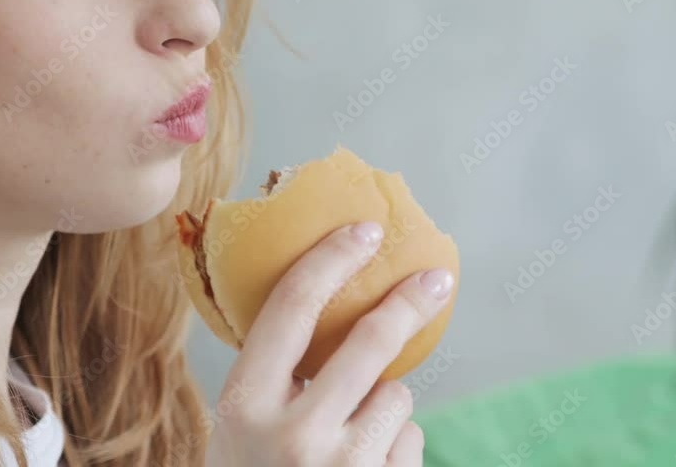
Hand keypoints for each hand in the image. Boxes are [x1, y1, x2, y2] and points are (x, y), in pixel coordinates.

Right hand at [204, 221, 453, 465]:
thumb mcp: (238, 429)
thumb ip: (272, 379)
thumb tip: (330, 303)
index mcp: (243, 406)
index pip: (291, 309)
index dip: (332, 259)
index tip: (366, 229)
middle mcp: (293, 435)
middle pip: (371, 342)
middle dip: (409, 303)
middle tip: (437, 279)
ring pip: (397, 395)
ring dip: (384, 405)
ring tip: (344, 442)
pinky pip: (411, 438)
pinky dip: (395, 446)